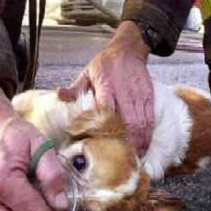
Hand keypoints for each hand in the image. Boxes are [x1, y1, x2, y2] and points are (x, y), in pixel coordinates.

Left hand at [58, 20, 153, 156]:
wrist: (129, 49)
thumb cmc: (106, 63)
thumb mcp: (87, 72)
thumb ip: (75, 87)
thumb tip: (59, 95)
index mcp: (107, 86)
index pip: (107, 111)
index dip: (107, 130)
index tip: (104, 146)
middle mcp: (124, 92)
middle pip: (128, 122)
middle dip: (127, 143)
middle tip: (121, 160)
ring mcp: (139, 96)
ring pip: (142, 123)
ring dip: (138, 142)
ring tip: (133, 158)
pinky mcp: (149, 97)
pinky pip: (150, 119)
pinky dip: (147, 134)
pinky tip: (143, 146)